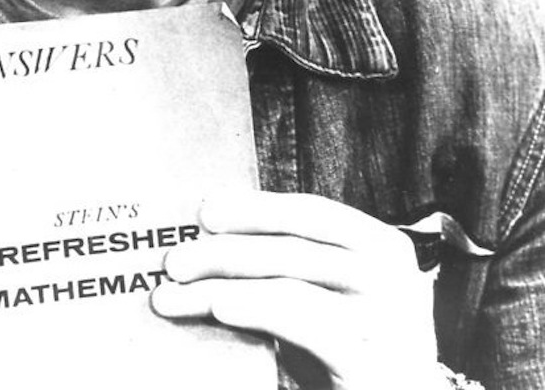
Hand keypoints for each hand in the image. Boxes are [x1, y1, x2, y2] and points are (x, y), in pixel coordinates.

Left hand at [151, 191, 446, 389]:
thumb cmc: (357, 347)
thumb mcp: (330, 295)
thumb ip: (289, 267)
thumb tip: (211, 240)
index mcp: (381, 244)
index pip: (312, 212)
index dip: (257, 207)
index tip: (206, 209)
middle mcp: (390, 272)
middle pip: (291, 246)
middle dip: (224, 249)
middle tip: (174, 260)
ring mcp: (384, 314)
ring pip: (287, 279)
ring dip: (221, 281)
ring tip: (175, 292)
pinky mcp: (368, 357)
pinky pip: (298, 318)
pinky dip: (252, 305)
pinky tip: (218, 305)